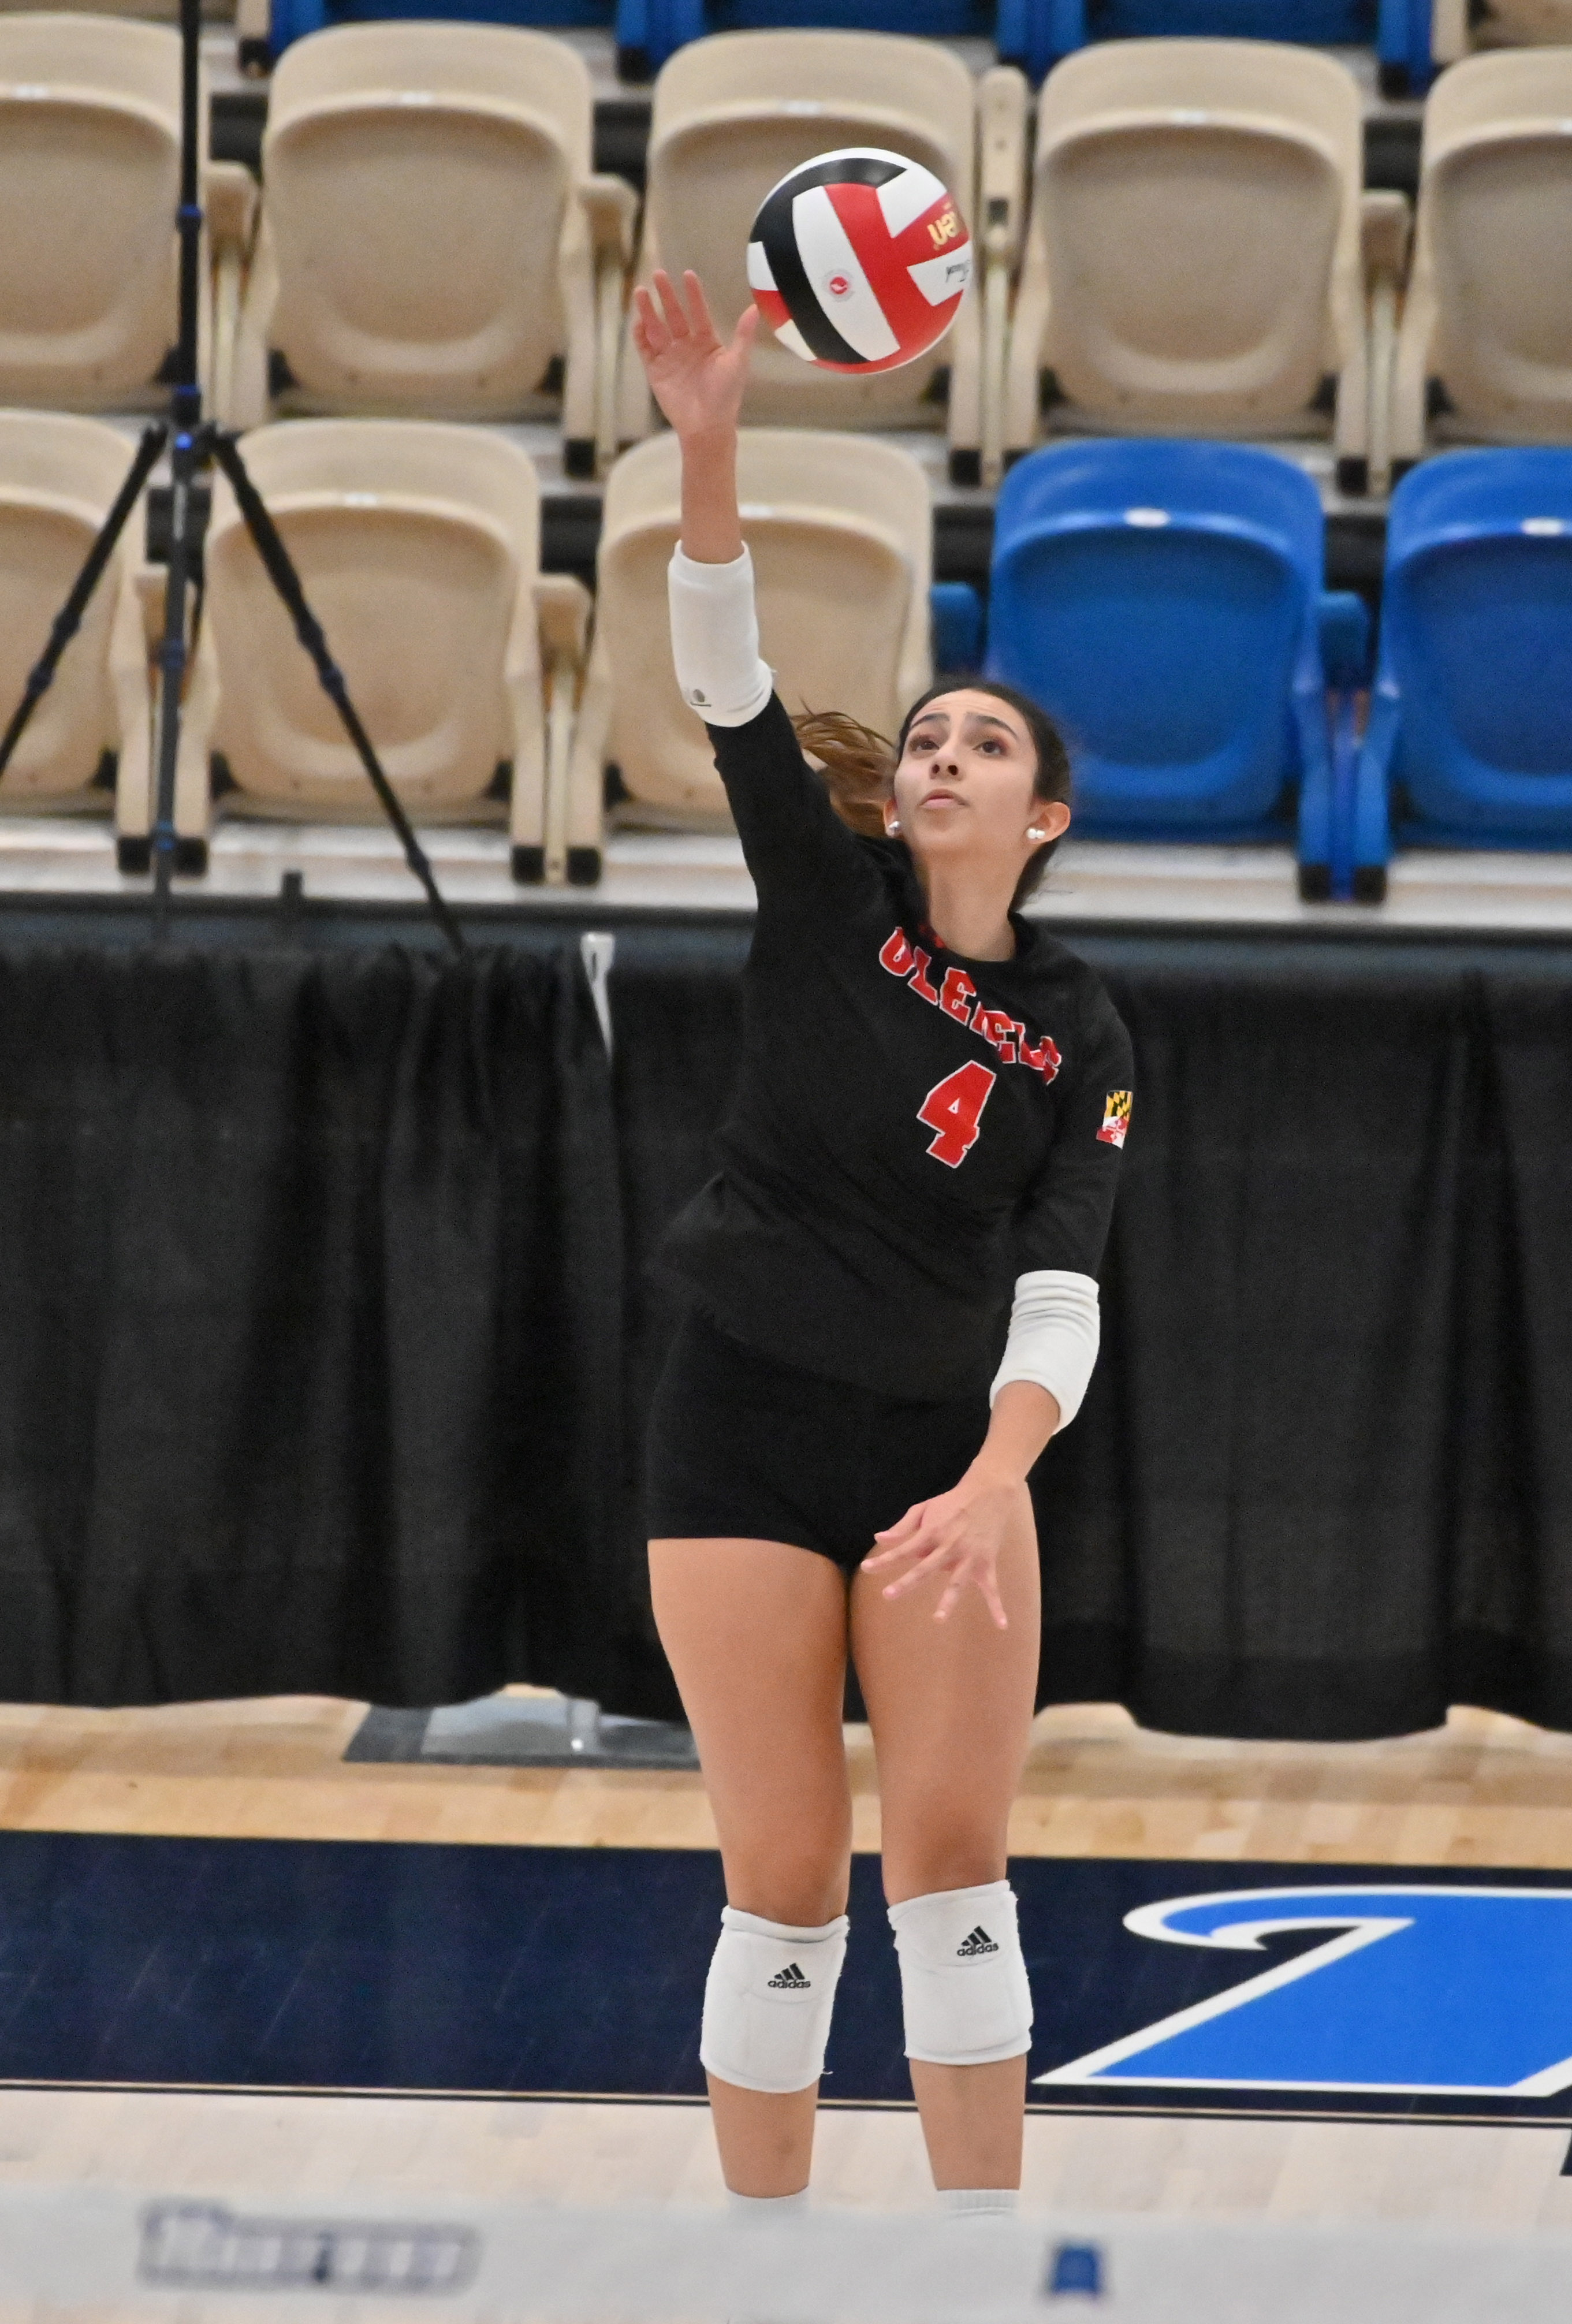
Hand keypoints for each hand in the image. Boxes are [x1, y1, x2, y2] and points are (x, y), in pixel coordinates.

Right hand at [631, 269, 758, 441]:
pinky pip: (645, 348)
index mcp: (707, 341)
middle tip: (658, 274)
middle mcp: (686, 346)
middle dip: (666, 295)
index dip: (693, 294)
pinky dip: (640, 335)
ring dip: (648, 311)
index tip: (688, 274)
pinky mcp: (655, 371)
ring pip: (656, 328)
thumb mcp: (738, 363)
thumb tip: (755, 308)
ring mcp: (670, 357)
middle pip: (674, 315)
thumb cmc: (725, 396)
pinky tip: (638, 321)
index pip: (698, 312)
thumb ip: (743, 335)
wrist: (707, 426)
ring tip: (641, 291)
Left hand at [861, 1466, 1026, 1628]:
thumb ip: (902, 1526)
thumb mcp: (924, 1508)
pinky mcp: (986, 1562)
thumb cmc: (952, 1502)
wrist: (988, 1492)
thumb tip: (878, 1539)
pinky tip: (1001, 1624)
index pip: (904, 1549)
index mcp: (932, 1532)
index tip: (867, 1568)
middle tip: (888, 1595)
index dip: (885, 1560)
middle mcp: (949, 1545)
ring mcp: (969, 1556)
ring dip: (948, 1600)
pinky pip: (992, 1588)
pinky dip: (997, 1606)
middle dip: (906, 1582)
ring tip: (938, 1619)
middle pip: (925, 1568)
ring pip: (957, 1582)